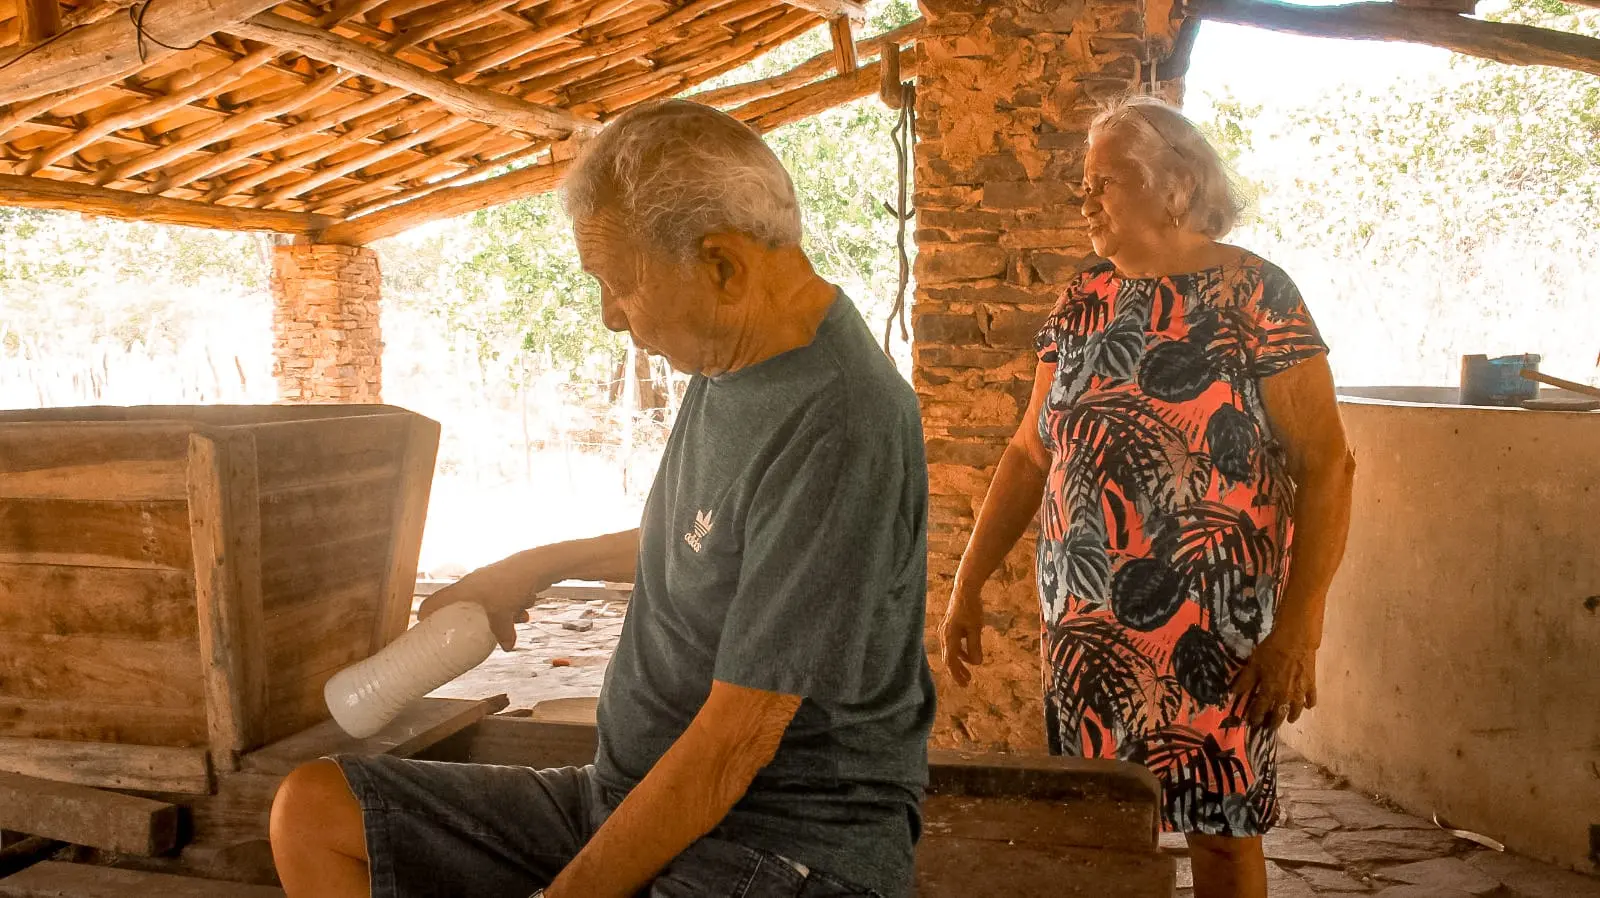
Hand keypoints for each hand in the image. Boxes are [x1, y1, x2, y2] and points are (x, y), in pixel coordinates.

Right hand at [418, 553, 556, 650]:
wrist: (536, 565)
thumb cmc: (510, 585)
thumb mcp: (503, 616)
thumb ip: (502, 634)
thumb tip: (506, 647)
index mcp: (462, 590)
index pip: (435, 601)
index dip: (427, 614)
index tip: (423, 627)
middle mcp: (473, 583)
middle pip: (463, 605)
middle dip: (472, 620)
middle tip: (467, 633)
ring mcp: (489, 580)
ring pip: (489, 602)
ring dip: (502, 614)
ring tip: (515, 619)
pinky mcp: (505, 580)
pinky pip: (504, 597)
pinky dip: (514, 606)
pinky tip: (526, 610)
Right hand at [939, 587, 984, 686]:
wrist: (964, 589)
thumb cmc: (971, 608)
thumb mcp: (975, 629)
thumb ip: (975, 646)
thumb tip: (977, 663)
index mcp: (949, 637)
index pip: (951, 661)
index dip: (957, 674)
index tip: (965, 684)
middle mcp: (944, 635)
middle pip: (949, 658)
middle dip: (957, 671)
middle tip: (967, 682)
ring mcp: (944, 631)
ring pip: (950, 652)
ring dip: (960, 661)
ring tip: (970, 670)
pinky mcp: (948, 626)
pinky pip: (952, 644)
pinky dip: (960, 652)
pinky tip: (969, 653)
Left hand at [1230, 624, 1317, 728]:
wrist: (1296, 641)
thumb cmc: (1271, 651)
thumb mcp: (1253, 664)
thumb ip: (1245, 680)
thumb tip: (1234, 693)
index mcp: (1269, 691)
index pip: (1260, 709)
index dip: (1255, 716)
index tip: (1253, 722)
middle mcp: (1285, 696)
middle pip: (1279, 714)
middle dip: (1273, 722)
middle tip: (1271, 727)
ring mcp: (1300, 692)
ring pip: (1296, 709)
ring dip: (1292, 716)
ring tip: (1289, 720)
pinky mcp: (1311, 684)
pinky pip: (1311, 699)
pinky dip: (1309, 704)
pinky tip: (1308, 707)